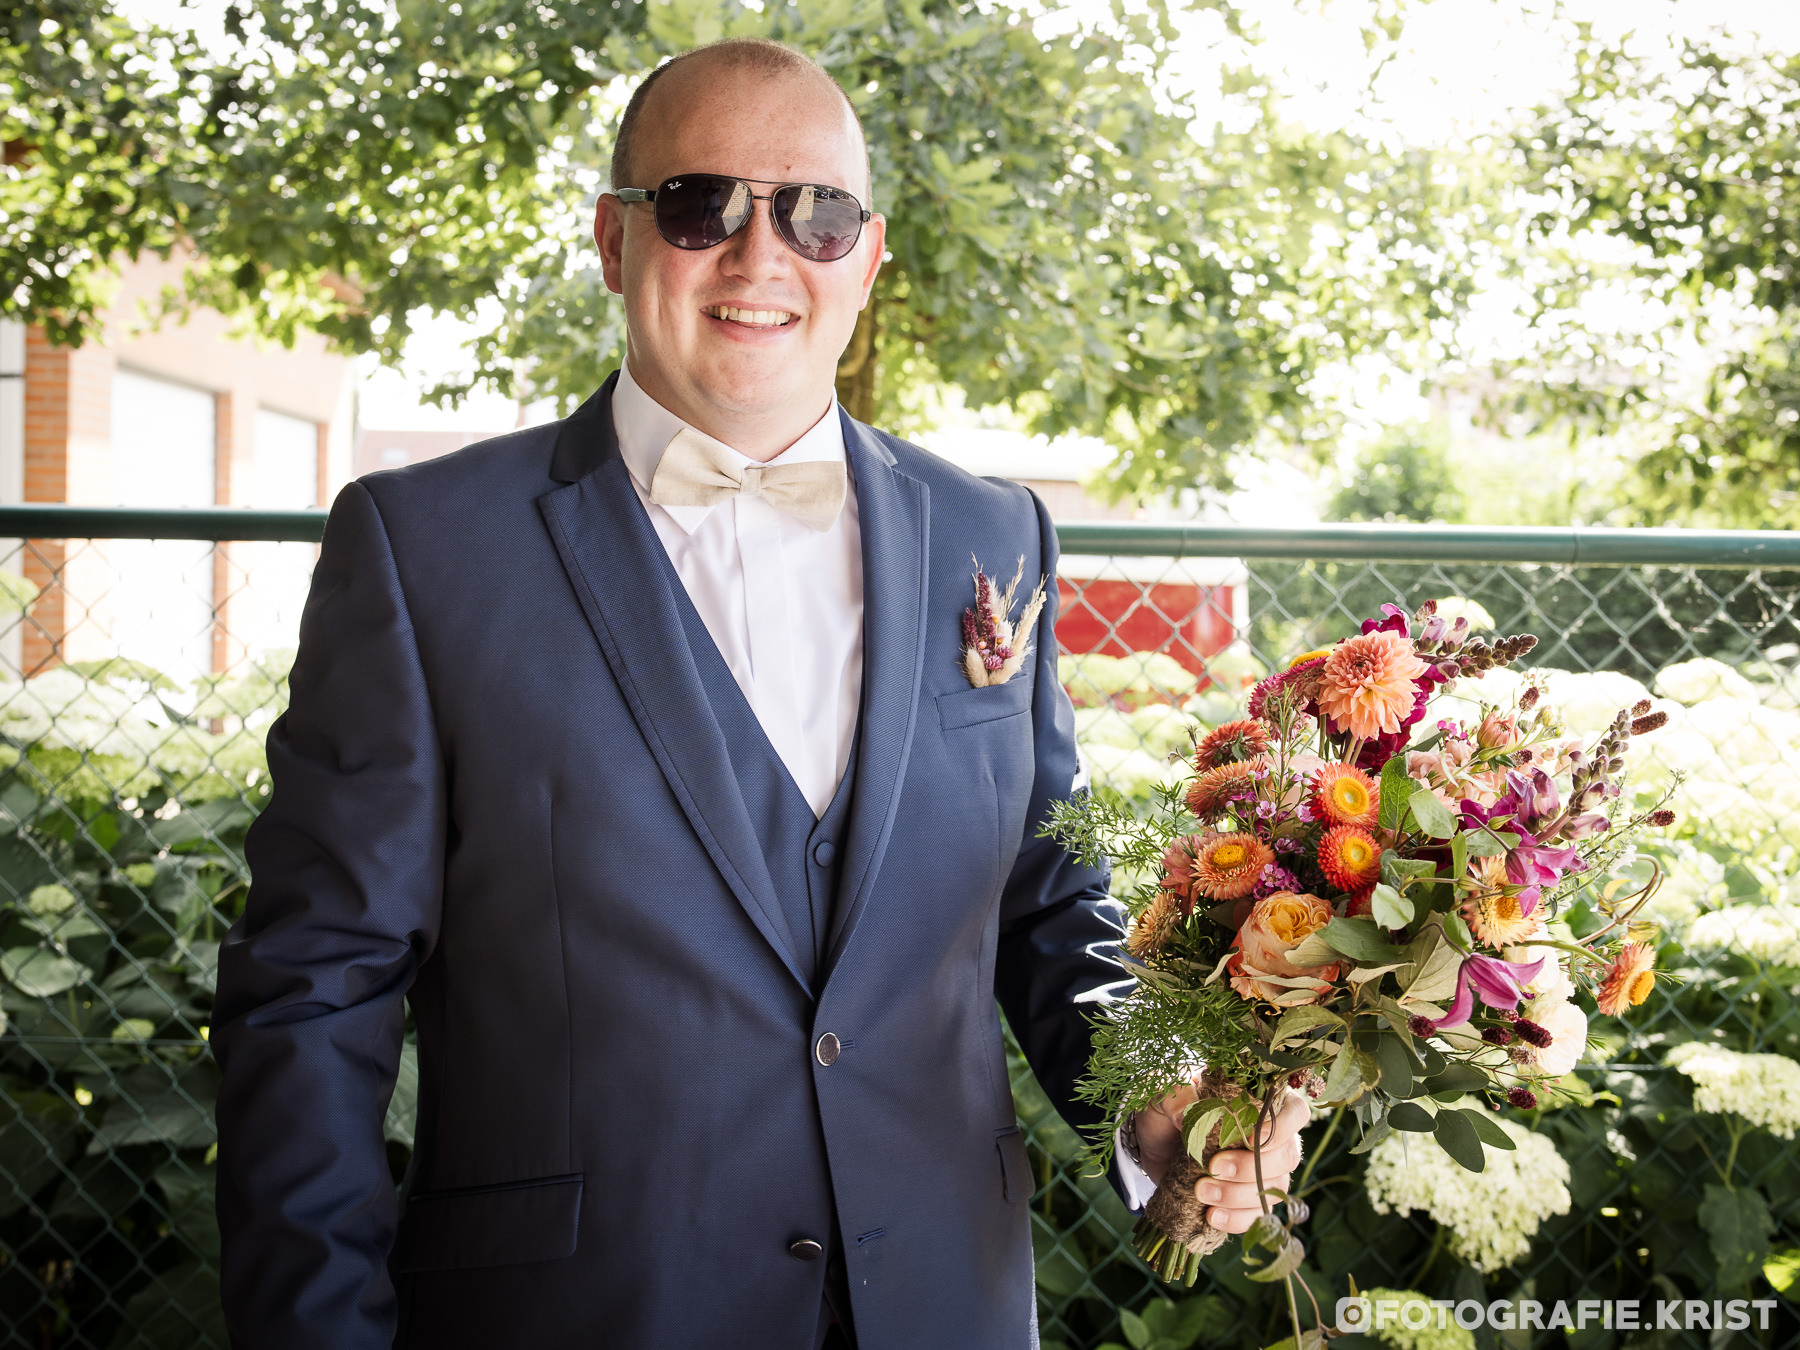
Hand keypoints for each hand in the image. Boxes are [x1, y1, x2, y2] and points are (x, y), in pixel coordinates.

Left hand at [1131, 1083, 1308, 1234]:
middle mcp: (1270, 1139)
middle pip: (1287, 1157)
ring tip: (1202, 1192)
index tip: (1254, 1137)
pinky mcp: (1247, 1200)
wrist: (1152, 1143)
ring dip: (1239, 1196)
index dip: (1282, 1127)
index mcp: (1259, 1104)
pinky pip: (1256, 1216)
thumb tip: (1186, 1119)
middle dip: (1252, 1167)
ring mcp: (1263, 1172)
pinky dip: (1237, 1219)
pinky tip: (1211, 1216)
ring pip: (1274, 1190)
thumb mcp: (1165, 1095)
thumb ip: (1178, 1098)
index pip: (1295, 1113)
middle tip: (1215, 1167)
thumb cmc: (1166, 1110)